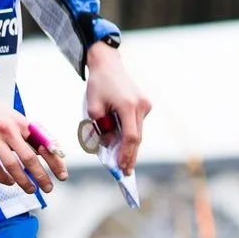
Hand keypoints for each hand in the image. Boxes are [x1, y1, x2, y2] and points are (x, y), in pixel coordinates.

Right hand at [0, 90, 63, 193]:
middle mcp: (9, 131)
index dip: (55, 162)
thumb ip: (29, 134)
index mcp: (22, 123)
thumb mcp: (16, 118)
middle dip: (41, 176)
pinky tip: (10, 181)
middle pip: (29, 158)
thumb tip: (48, 153)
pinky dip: (4, 178)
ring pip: (12, 166)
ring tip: (30, 189)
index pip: (43, 145)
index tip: (62, 175)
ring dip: (23, 181)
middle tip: (47, 188)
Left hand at [83, 42, 151, 170]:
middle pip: (137, 137)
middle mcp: (141, 105)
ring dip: (130, 146)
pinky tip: (123, 145)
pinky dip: (130, 135)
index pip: (130, 136)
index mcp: (128, 106)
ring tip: (124, 163)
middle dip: (130, 155)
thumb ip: (101, 128)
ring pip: (138, 132)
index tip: (121, 166)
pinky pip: (137, 124)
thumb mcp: (93, 108)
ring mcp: (145, 105)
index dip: (126, 153)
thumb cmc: (98, 85)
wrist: (108, 65)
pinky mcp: (145, 104)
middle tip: (126, 172)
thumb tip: (110, 145)